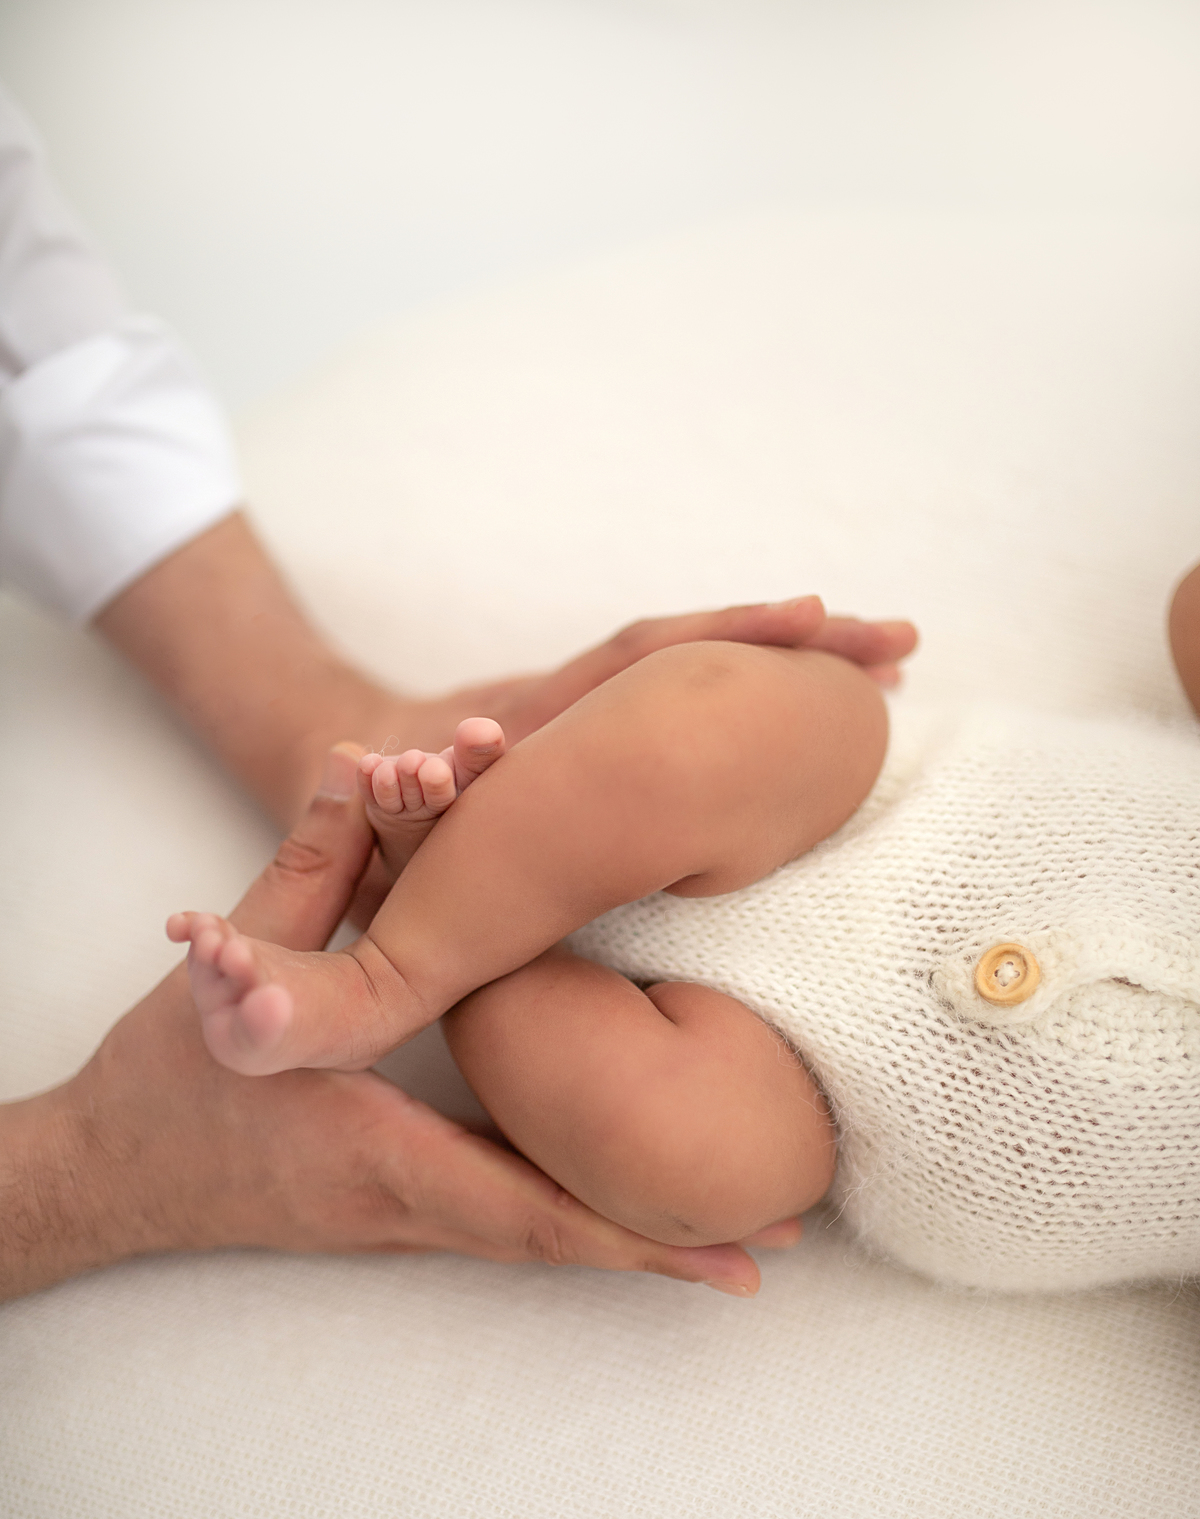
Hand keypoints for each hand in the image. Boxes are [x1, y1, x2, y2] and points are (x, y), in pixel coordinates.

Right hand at [0, 748, 763, 1302]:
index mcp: (381, 1152)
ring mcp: (403, 1219)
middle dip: (669, 1247)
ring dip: (636, 1239)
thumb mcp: (230, 975)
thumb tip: (357, 769)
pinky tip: (627, 1198)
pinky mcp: (396, 1208)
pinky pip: (510, 1222)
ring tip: (738, 1234)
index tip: (733, 1254)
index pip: (530, 1205)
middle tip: (775, 1239)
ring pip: (544, 1239)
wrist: (112, 1175)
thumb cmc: (167, 1087)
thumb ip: (305, 871)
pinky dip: (581, 1219)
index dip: (639, 1233)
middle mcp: (407, 1205)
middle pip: (562, 1241)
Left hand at [410, 596, 917, 752]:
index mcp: (547, 704)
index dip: (721, 635)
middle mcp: (589, 691)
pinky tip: (847, 692)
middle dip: (797, 640)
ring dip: (805, 658)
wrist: (360, 758)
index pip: (642, 656)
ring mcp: (610, 702)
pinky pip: (712, 689)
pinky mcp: (623, 718)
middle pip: (707, 646)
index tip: (810, 615)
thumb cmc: (374, 794)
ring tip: (895, 655)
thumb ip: (394, 789)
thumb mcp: (379, 796)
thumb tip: (375, 767)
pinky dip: (777, 682)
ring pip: (720, 663)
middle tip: (899, 640)